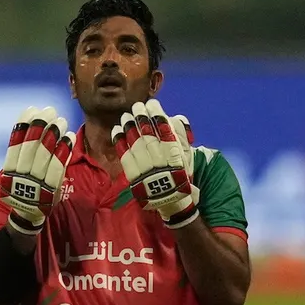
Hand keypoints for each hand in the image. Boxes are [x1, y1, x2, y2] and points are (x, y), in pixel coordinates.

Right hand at [0, 106, 73, 234]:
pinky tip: (69, 136)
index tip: (31, 109)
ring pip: (45, 155)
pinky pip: (58, 167)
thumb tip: (35, 122)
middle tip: (50, 111)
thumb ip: (24, 152)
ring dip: (54, 135)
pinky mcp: (51, 190)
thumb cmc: (24, 186)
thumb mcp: (17, 171)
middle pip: (30, 147)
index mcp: (9, 170)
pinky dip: (64, 150)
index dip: (23, 125)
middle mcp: (20, 177)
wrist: (28, 214)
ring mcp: (36, 184)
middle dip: (41, 125)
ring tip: (62, 121)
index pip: (15, 143)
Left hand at [113, 99, 200, 228]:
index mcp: (174, 154)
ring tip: (127, 116)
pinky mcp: (133, 175)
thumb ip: (181, 135)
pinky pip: (124, 154)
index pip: (164, 130)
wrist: (170, 200)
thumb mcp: (186, 154)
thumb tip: (173, 117)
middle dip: (141, 118)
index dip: (157, 115)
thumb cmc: (180, 173)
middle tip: (137, 106)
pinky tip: (117, 129)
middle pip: (147, 134)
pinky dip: (120, 141)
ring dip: (129, 127)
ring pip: (135, 143)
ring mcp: (145, 168)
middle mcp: (159, 160)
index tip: (152, 104)